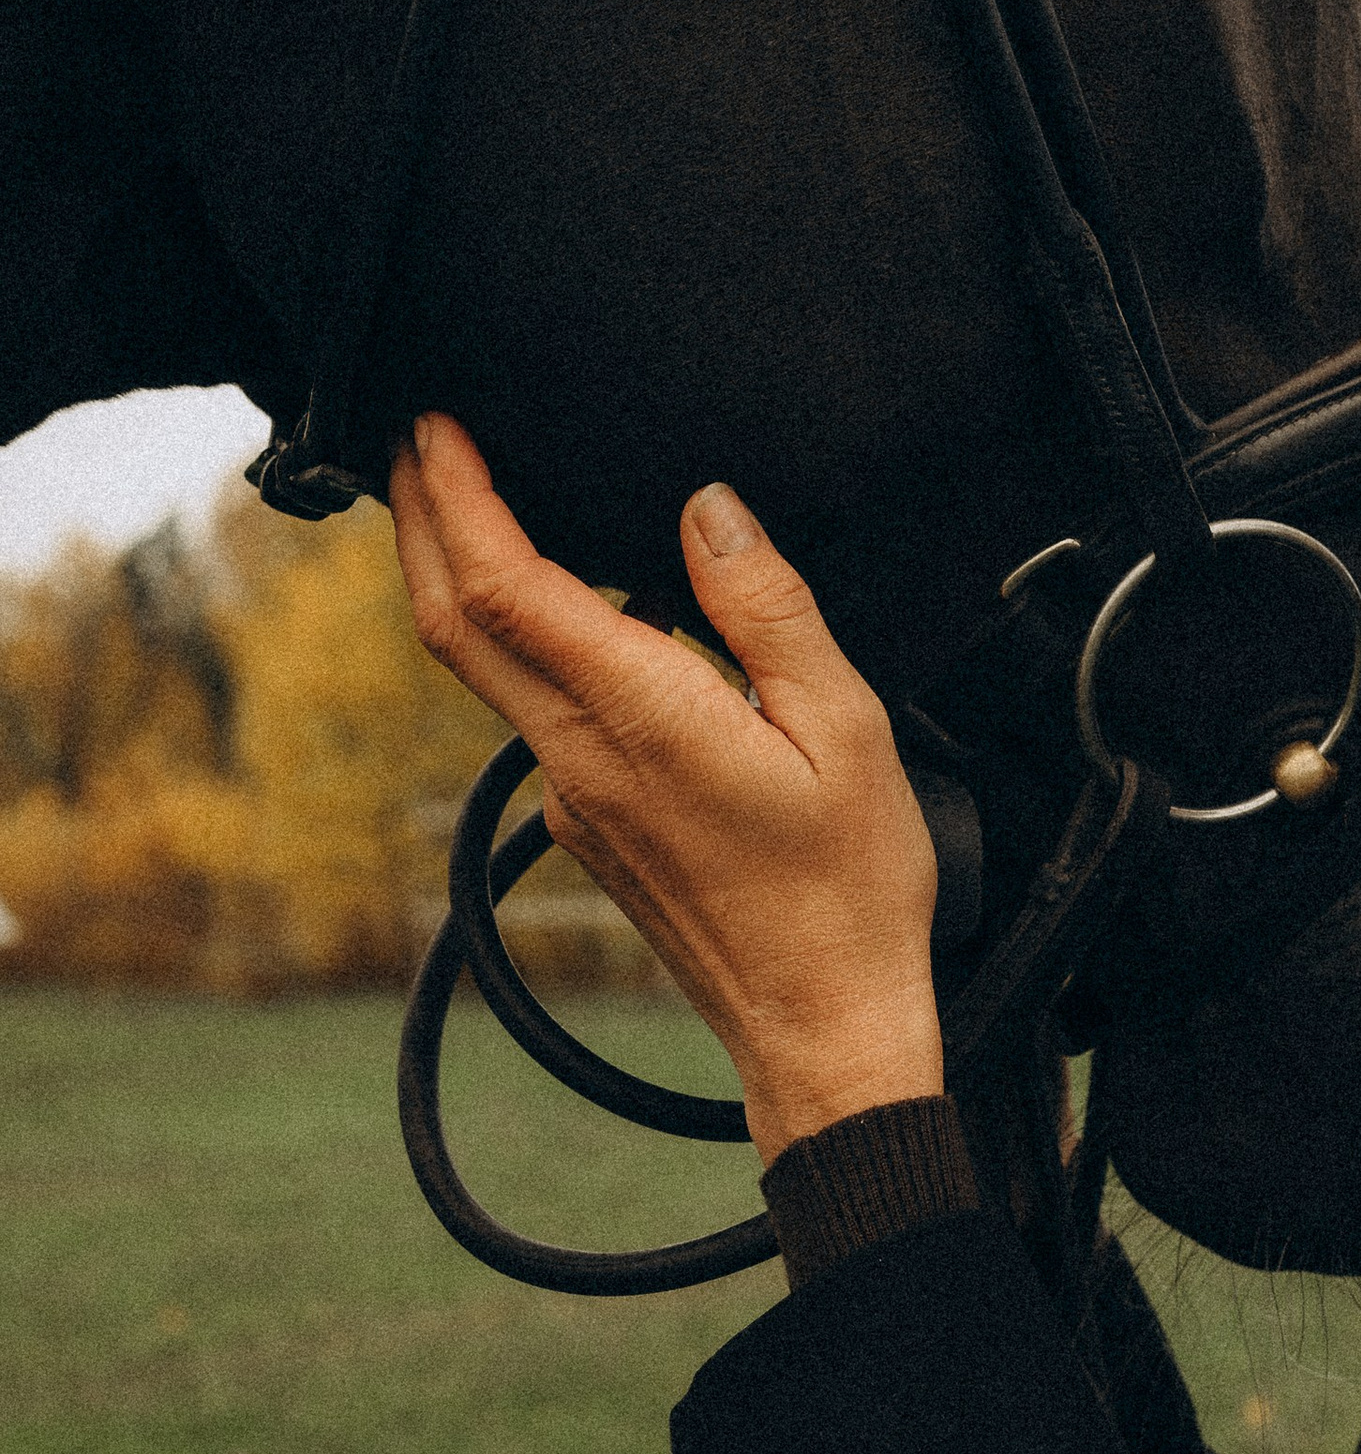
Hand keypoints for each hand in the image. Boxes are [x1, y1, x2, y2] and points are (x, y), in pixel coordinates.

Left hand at [390, 414, 942, 1163]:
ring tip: (467, 499)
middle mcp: (583, 758)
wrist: (823, 1026)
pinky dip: (524, 641)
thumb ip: (767, 609)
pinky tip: (570, 611)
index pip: (506, 590)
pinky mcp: (588, 824)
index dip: (458, 499)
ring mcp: (574, 798)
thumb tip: (708, 510)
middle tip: (414, 439)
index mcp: (643, 720)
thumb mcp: (848, 726)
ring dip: (458, 578)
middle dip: (420, 522)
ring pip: (485, 670)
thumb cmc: (853, 886)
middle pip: (455, 626)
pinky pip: (537, 711)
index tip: (438, 427)